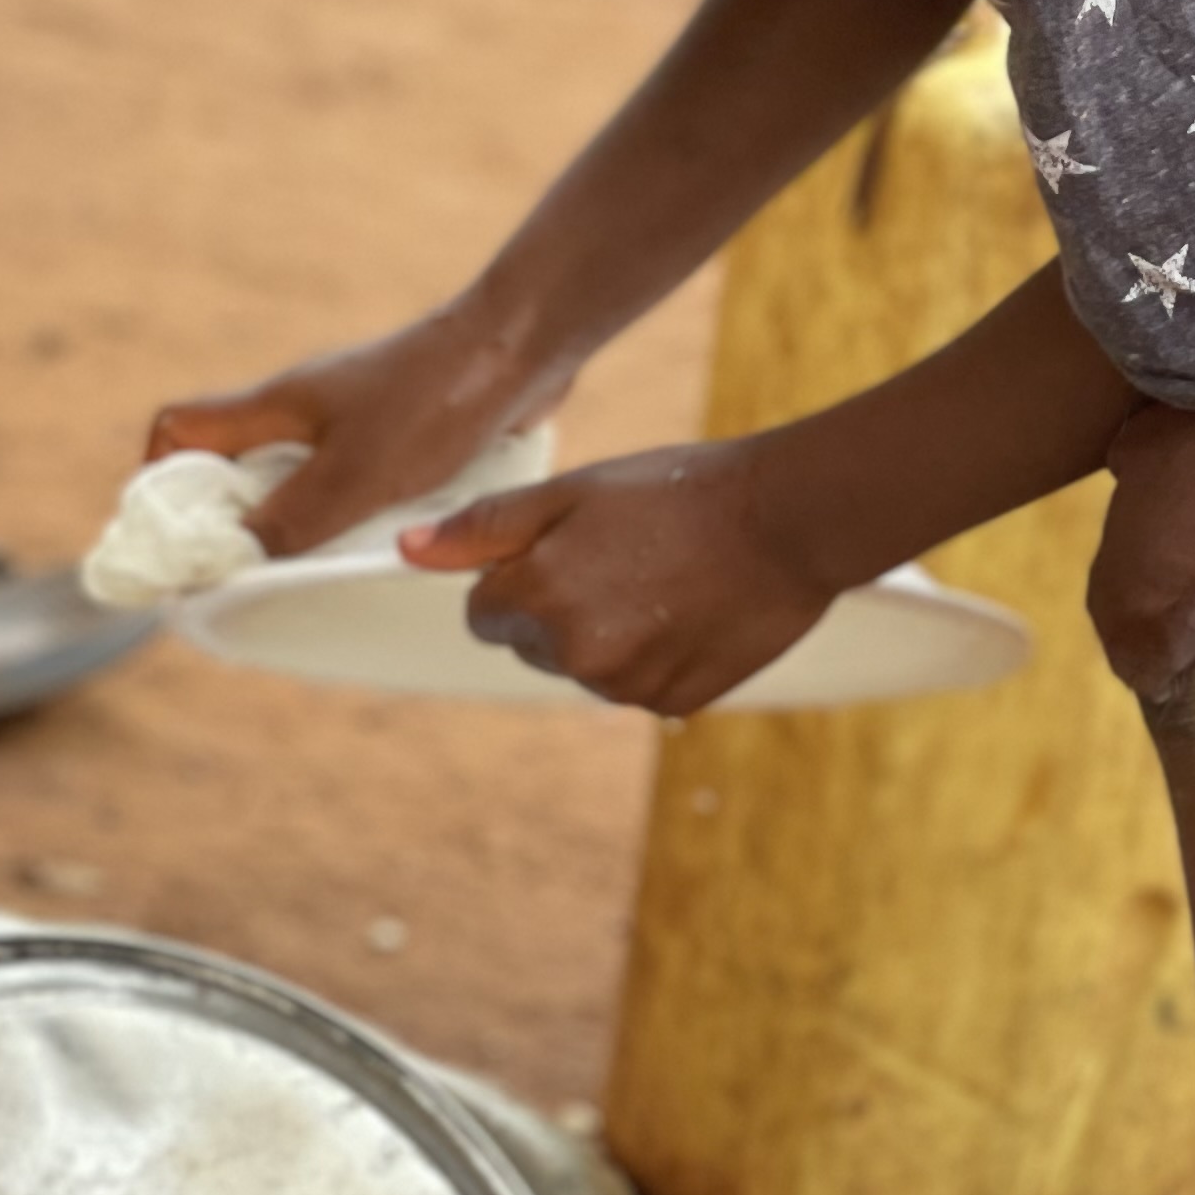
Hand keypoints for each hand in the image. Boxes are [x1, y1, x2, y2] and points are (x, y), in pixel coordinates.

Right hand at [143, 295, 566, 560]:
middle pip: (231, 465)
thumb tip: (230, 561)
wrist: (520, 348)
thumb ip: (292, 518)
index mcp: (275, 405)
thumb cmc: (435, 399)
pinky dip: (346, 520)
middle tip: (245, 581)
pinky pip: (349, 484)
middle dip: (228, 524)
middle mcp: (302, 409)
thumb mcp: (357, 472)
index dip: (161, 483)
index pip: (178, 430)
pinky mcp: (395, 434)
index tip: (177, 542)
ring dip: (292, 527)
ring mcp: (349, 419)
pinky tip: (373, 555)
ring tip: (307, 578)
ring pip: (293, 480)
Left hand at [399, 441, 839, 716]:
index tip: (569, 543)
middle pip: (532, 643)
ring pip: (585, 666)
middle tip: (623, 553)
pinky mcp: (675, 703)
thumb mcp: (571, 492)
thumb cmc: (677, 491)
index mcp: (539, 600)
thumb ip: (482, 528)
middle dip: (560, 605)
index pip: (483, 612)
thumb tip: (407, 551)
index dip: (520, 573)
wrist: (787, 519)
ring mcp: (629, 688)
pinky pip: (638, 685)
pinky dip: (654, 654)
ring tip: (663, 576)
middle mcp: (578, 657)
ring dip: (608, 631)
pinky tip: (690, 609)